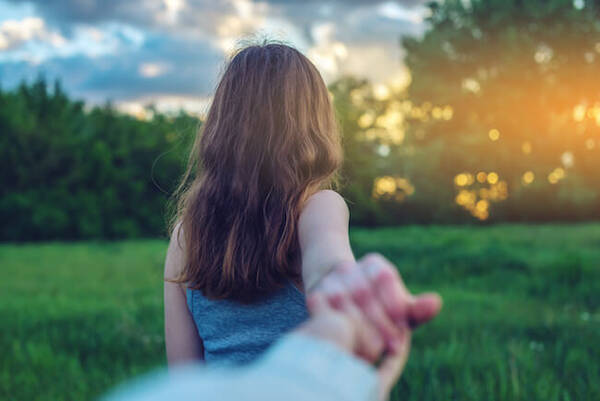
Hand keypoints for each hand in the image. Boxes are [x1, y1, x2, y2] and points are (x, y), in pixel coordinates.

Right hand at [306, 253, 441, 395]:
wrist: (339, 300)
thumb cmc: (377, 308)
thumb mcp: (398, 307)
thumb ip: (416, 309)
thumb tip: (436, 303)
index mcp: (375, 265)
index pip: (385, 278)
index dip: (394, 304)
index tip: (403, 330)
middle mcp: (349, 267)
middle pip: (364, 292)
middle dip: (379, 322)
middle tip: (391, 347)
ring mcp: (329, 280)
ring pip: (342, 301)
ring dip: (358, 328)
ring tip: (373, 352)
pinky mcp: (314, 294)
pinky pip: (323, 311)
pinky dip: (336, 328)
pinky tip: (350, 344)